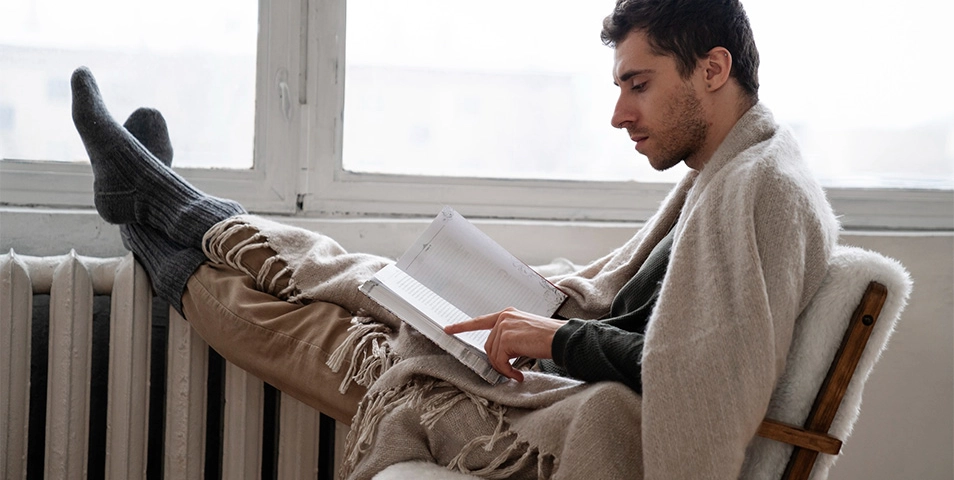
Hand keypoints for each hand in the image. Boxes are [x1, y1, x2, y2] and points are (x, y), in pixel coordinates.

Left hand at [444, 307, 566, 381]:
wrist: (562, 339)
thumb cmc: (549, 338)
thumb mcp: (525, 332)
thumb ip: (509, 337)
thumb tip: (498, 356)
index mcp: (507, 314)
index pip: (480, 321)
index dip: (463, 326)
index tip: (448, 329)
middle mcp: (504, 317)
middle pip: (488, 346)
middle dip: (497, 361)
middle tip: (511, 371)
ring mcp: (504, 326)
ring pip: (493, 355)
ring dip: (503, 368)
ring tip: (517, 372)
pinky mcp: (507, 338)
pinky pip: (499, 361)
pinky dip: (507, 371)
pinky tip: (518, 374)